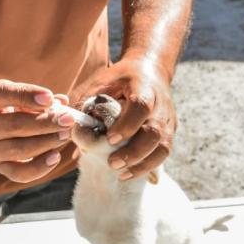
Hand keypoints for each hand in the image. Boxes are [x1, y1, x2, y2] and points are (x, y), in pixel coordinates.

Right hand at [0, 80, 73, 182]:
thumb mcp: (16, 94)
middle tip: (68, 119)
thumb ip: (37, 96)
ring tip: (65, 135)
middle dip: (45, 123)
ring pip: (19, 149)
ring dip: (46, 142)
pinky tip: (55, 156)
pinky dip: (39, 167)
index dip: (27, 96)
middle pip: (15, 125)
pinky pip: (19, 172)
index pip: (2, 94)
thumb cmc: (7, 106)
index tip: (50, 98)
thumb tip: (62, 102)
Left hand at [72, 59, 176, 180]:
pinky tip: (131, 173)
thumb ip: (89, 101)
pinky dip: (148, 165)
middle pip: (154, 132)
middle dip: (134, 152)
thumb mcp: (103, 81)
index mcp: (143, 87)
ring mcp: (168, 119)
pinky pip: (164, 152)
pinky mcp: (170, 131)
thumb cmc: (122, 78)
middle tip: (112, 163)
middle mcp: (160, 104)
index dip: (127, 124)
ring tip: (122, 174)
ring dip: (142, 163)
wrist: (151, 69)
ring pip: (163, 146)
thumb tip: (73, 128)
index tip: (110, 138)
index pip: (141, 106)